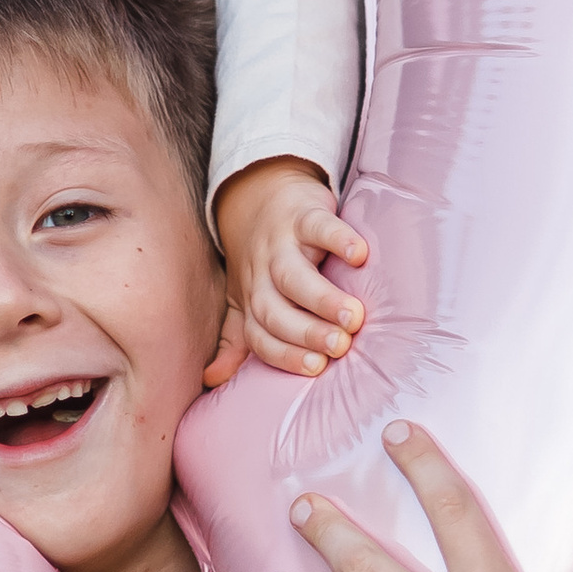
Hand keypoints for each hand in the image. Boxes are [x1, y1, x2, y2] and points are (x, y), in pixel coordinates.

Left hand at [203, 156, 369, 385]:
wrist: (259, 192)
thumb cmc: (261, 258)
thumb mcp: (241, 297)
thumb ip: (234, 338)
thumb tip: (213, 379)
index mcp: (250, 299)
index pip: (261, 335)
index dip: (285, 354)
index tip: (317, 368)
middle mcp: (261, 274)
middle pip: (275, 308)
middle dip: (305, 331)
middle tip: (339, 346)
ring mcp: (281, 243)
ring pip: (294, 274)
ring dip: (322, 297)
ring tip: (353, 316)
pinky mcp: (303, 214)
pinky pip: (319, 226)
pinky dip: (339, 238)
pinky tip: (360, 255)